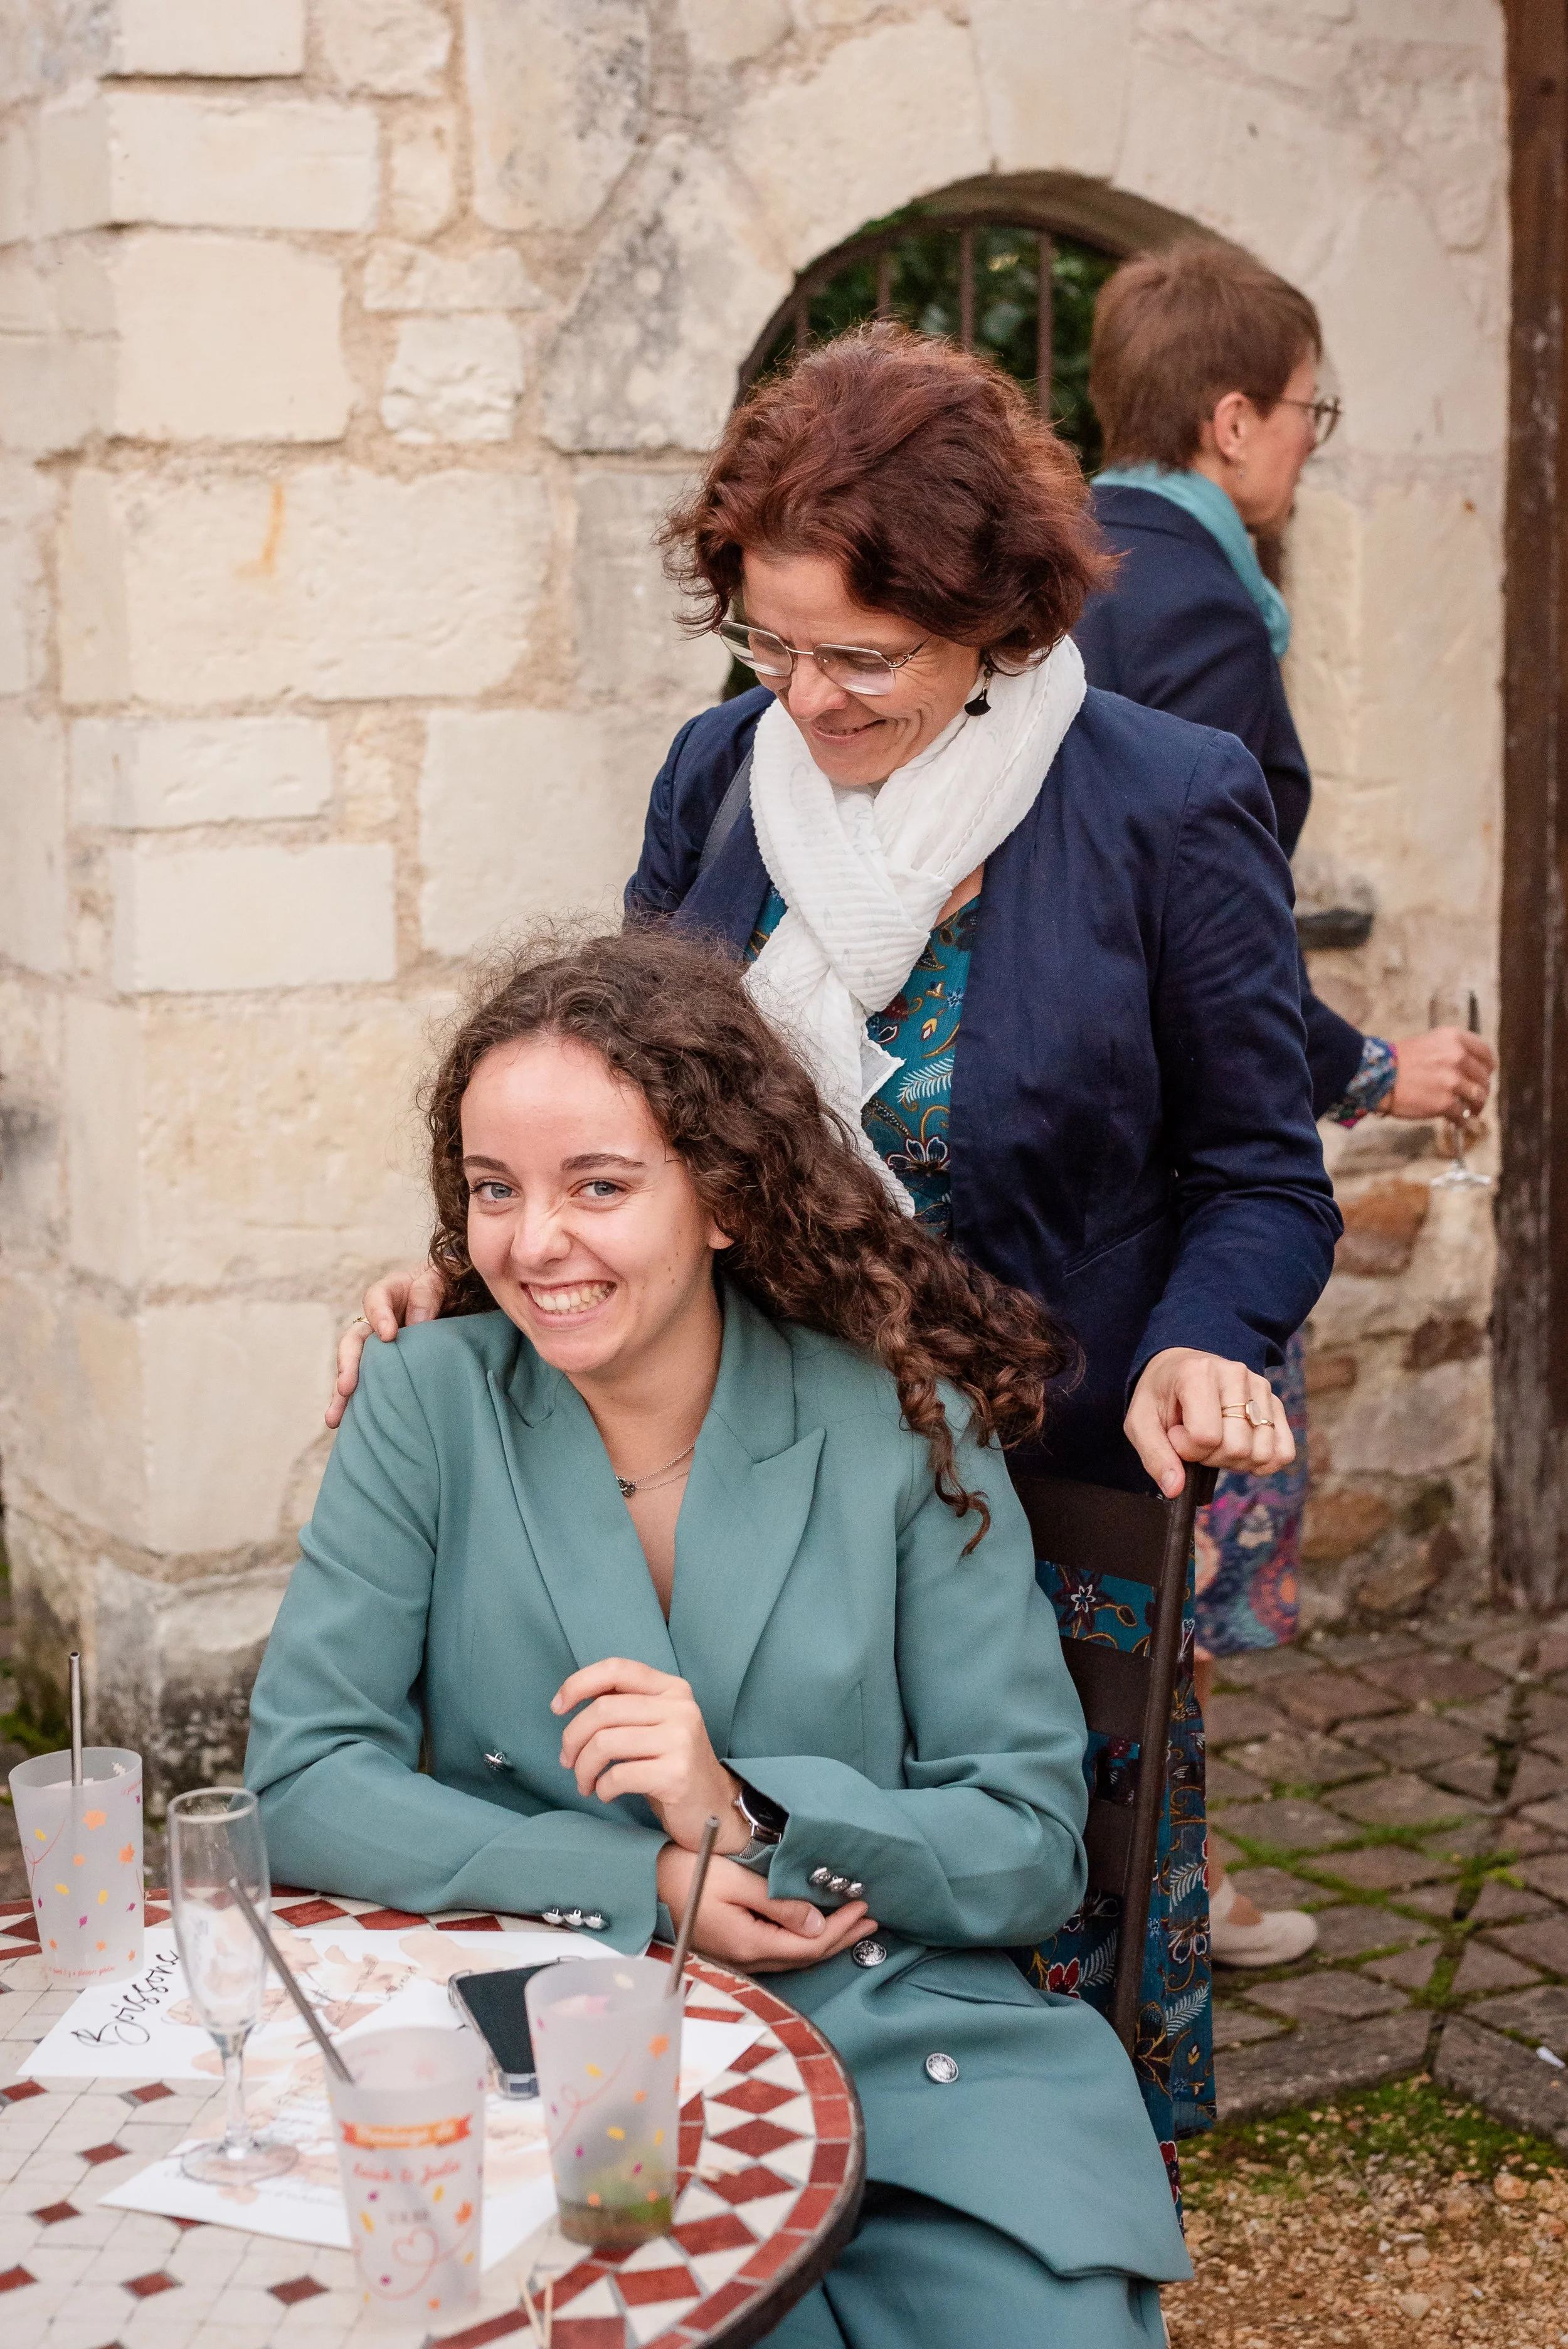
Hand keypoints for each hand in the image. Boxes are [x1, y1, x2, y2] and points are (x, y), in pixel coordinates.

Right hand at [325, 1262, 447, 1428]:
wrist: (464, 1298)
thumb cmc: (452, 1284)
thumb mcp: (443, 1278)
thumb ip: (429, 1292)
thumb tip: (418, 1323)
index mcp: (392, 1293)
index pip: (376, 1299)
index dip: (379, 1316)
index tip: (388, 1335)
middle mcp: (380, 1322)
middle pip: (356, 1340)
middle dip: (348, 1365)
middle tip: (346, 1387)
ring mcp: (382, 1348)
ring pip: (357, 1368)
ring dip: (344, 1394)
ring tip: (335, 1419)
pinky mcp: (389, 1369)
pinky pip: (372, 1385)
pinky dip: (361, 1404)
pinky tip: (352, 1426)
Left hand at [555, 1659, 746, 1855]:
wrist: (713, 1808)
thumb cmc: (670, 1765)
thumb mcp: (653, 1725)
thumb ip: (624, 1706)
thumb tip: (569, 1699)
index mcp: (672, 1688)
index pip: (617, 1669)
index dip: (579, 1684)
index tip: (557, 1707)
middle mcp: (681, 1708)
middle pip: (603, 1709)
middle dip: (573, 1738)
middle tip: (567, 1761)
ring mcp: (681, 1739)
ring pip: (605, 1743)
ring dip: (583, 1768)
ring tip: (584, 1783)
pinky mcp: (677, 1773)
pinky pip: (618, 1776)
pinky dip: (602, 1788)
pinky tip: (606, 1794)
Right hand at [656, 1846, 874, 1974]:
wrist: (645, 1884)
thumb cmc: (688, 1873)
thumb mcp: (735, 1882)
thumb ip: (778, 1904)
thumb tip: (817, 1925)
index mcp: (751, 1943)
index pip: (810, 1944)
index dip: (841, 1928)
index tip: (865, 1907)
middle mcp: (747, 1959)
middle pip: (806, 1957)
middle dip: (841, 1938)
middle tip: (871, 1920)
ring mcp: (738, 1958)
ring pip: (794, 1958)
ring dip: (826, 1941)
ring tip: (851, 1926)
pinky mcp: (731, 1950)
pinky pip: (779, 1953)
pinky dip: (804, 1942)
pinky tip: (812, 1931)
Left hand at [1124, 1347, 1293, 1497]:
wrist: (1179, 1367)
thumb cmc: (1160, 1395)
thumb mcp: (1140, 1421)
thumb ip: (1155, 1456)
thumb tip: (1175, 1489)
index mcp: (1198, 1373)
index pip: (1206, 1437)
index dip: (1187, 1449)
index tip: (1176, 1433)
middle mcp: (1236, 1374)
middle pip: (1237, 1449)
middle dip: (1211, 1458)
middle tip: (1195, 1439)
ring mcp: (1261, 1387)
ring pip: (1262, 1453)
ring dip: (1236, 1461)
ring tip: (1216, 1441)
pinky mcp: (1275, 1402)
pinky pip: (1284, 1451)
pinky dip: (1263, 1463)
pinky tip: (1241, 1453)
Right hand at [1387, 1026, 1494, 1121]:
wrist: (1378, 1076)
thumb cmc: (1398, 1060)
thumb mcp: (1429, 1043)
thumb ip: (1452, 1051)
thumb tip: (1470, 1069)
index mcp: (1455, 1038)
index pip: (1485, 1052)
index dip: (1488, 1065)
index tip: (1487, 1073)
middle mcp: (1457, 1057)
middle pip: (1483, 1077)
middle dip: (1483, 1089)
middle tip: (1477, 1097)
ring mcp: (1452, 1080)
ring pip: (1478, 1096)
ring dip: (1476, 1106)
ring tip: (1471, 1111)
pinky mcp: (1445, 1102)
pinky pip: (1462, 1114)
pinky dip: (1461, 1120)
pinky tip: (1456, 1121)